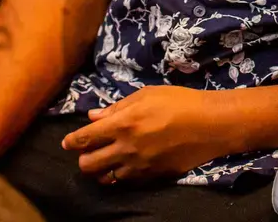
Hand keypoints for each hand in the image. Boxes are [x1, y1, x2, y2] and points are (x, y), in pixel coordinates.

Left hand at [60, 86, 235, 182]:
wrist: (210, 125)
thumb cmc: (180, 102)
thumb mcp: (147, 95)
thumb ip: (117, 107)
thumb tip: (93, 117)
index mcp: (124, 123)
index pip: (86, 138)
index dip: (72, 141)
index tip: (67, 142)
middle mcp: (126, 148)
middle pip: (89, 164)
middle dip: (83, 159)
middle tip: (87, 152)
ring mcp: (138, 166)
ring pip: (105, 178)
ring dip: (100, 171)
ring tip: (104, 161)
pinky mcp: (151, 177)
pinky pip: (125, 182)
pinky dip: (119, 176)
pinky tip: (123, 167)